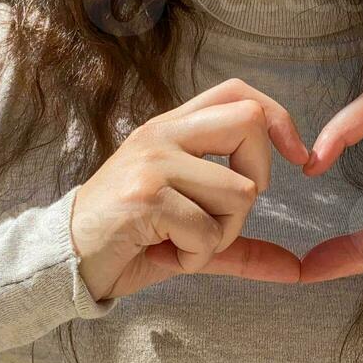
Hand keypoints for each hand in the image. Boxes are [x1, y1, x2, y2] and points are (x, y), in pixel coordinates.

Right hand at [70, 78, 311, 300]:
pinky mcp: (145, 198)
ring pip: (240, 192)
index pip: (238, 93)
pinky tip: (166, 255)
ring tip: (183, 243)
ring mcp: (152, 163)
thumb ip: (240, 243)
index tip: (298, 159)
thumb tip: (296, 269)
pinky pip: (209, 232)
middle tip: (225, 215)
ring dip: (223, 234)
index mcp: (171, 128)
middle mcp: (162, 134)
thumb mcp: (188, 233)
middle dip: (258, 181)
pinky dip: (196, 258)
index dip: (278, 117)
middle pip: (250, 123)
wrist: (64, 260)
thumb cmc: (128, 241)